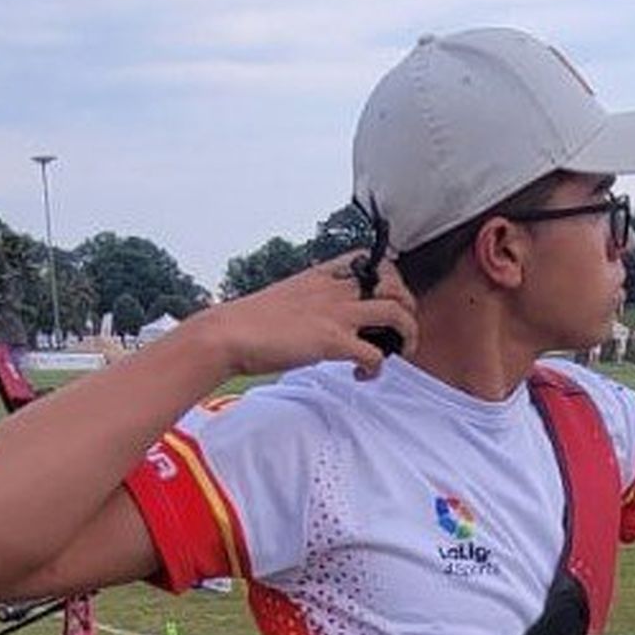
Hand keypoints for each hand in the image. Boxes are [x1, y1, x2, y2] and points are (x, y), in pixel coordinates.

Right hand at [195, 250, 417, 378]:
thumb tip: (323, 314)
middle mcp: (335, 289)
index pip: (369, 258)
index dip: (388, 276)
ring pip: (397, 314)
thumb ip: (311, 298)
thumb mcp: (287, 295)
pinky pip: (375, 354)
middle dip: (407, 306)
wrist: (226, 334)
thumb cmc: (250, 321)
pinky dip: (377, 369)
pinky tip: (363, 376)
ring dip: (408, 335)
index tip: (386, 296)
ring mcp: (336, 314)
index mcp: (322, 275)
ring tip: (398, 352)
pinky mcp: (332, 341)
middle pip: (394, 283)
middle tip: (399, 329)